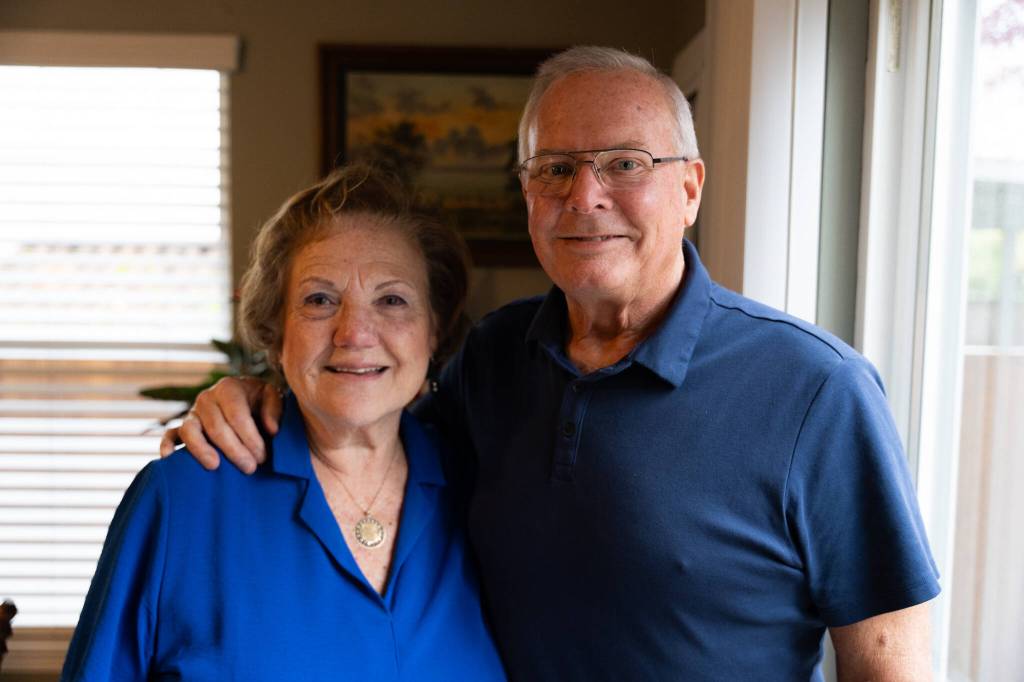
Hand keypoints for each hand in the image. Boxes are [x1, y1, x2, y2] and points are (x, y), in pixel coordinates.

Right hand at [159, 377, 282, 473]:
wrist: (246, 399)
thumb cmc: (260, 401)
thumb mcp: (272, 397)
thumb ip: (274, 410)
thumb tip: (271, 430)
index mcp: (229, 388)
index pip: (237, 415)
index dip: (250, 438)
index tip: (262, 457)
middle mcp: (207, 398)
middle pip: (216, 426)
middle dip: (234, 450)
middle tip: (250, 468)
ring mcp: (192, 412)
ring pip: (190, 430)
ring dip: (202, 449)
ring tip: (215, 466)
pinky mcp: (182, 426)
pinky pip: (170, 434)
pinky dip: (167, 445)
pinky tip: (170, 457)